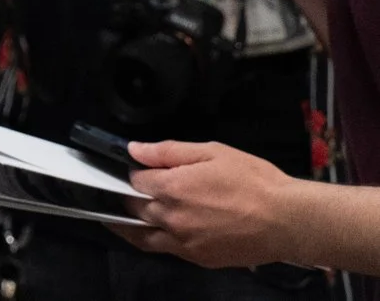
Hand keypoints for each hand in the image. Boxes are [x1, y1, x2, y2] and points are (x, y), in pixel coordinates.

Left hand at [119, 140, 308, 268]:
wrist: (288, 220)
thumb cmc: (254, 181)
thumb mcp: (212, 152)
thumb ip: (168, 151)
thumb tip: (134, 149)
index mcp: (172, 188)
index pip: (135, 180)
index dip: (133, 173)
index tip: (134, 169)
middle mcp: (172, 218)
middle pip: (134, 208)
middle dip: (127, 197)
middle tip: (124, 191)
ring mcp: (184, 242)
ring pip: (143, 236)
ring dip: (128, 225)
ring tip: (119, 217)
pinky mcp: (199, 259)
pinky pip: (167, 250)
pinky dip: (156, 240)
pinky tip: (156, 232)